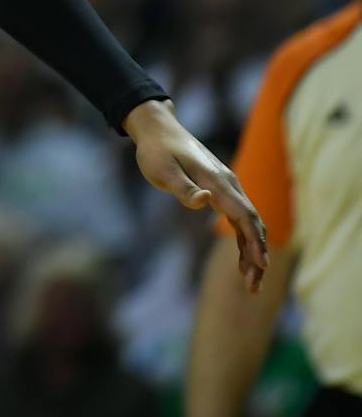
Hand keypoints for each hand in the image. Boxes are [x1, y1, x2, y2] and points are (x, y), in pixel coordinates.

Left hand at [125, 99, 268, 291]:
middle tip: (253, 287)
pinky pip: (239, 218)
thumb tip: (205, 201)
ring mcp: (227, 187)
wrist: (158, 130)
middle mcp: (229, 184)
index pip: (244, 216)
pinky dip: (245, 239)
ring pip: (249, 223)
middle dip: (257, 255)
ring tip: (251, 282)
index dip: (254, 242)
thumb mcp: (162, 170)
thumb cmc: (156, 151)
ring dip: (252, 251)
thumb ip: (183, 188)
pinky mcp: (221, 190)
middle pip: (252, 224)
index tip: (260, 266)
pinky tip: (244, 259)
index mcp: (217, 182)